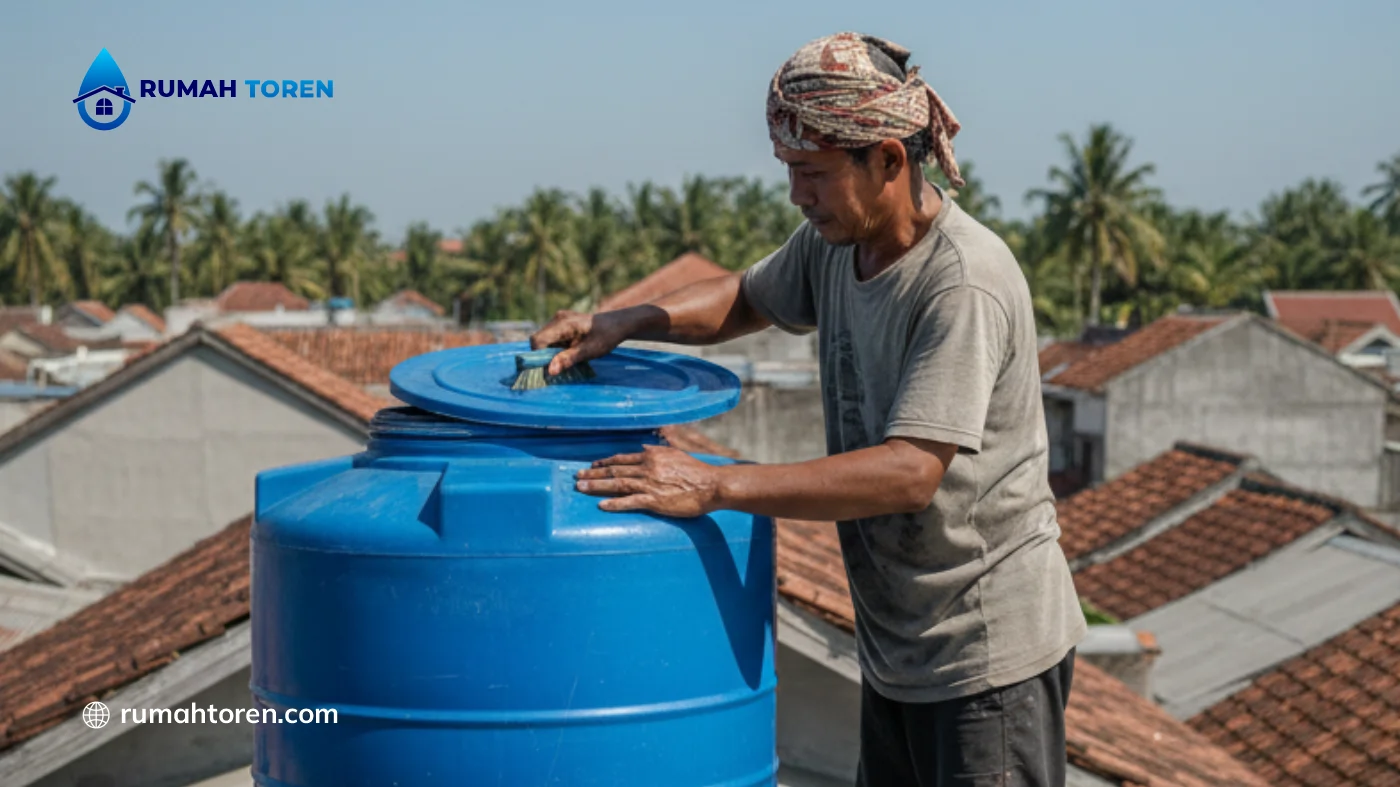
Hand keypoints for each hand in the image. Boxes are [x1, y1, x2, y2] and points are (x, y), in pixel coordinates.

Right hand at [530, 309, 634, 375]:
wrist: (618, 324)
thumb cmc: (606, 337)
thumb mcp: (589, 351)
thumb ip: (568, 359)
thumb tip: (550, 371)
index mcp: (563, 324)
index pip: (537, 340)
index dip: (538, 356)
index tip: (549, 369)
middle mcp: (558, 318)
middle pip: (539, 340)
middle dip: (546, 355)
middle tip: (561, 366)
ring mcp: (560, 319)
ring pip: (545, 339)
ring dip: (553, 352)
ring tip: (570, 357)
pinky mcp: (563, 322)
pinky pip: (553, 337)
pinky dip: (557, 347)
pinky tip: (571, 351)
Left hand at [574, 445, 722, 517]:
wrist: (711, 485)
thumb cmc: (696, 471)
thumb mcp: (675, 454)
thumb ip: (657, 451)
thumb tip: (642, 449)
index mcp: (651, 456)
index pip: (622, 459)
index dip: (605, 462)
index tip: (593, 465)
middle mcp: (647, 468)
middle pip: (614, 471)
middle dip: (594, 474)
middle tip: (577, 477)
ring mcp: (649, 484)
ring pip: (617, 484)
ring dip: (597, 486)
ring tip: (581, 488)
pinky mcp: (654, 501)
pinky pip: (630, 502)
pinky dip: (614, 504)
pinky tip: (601, 506)